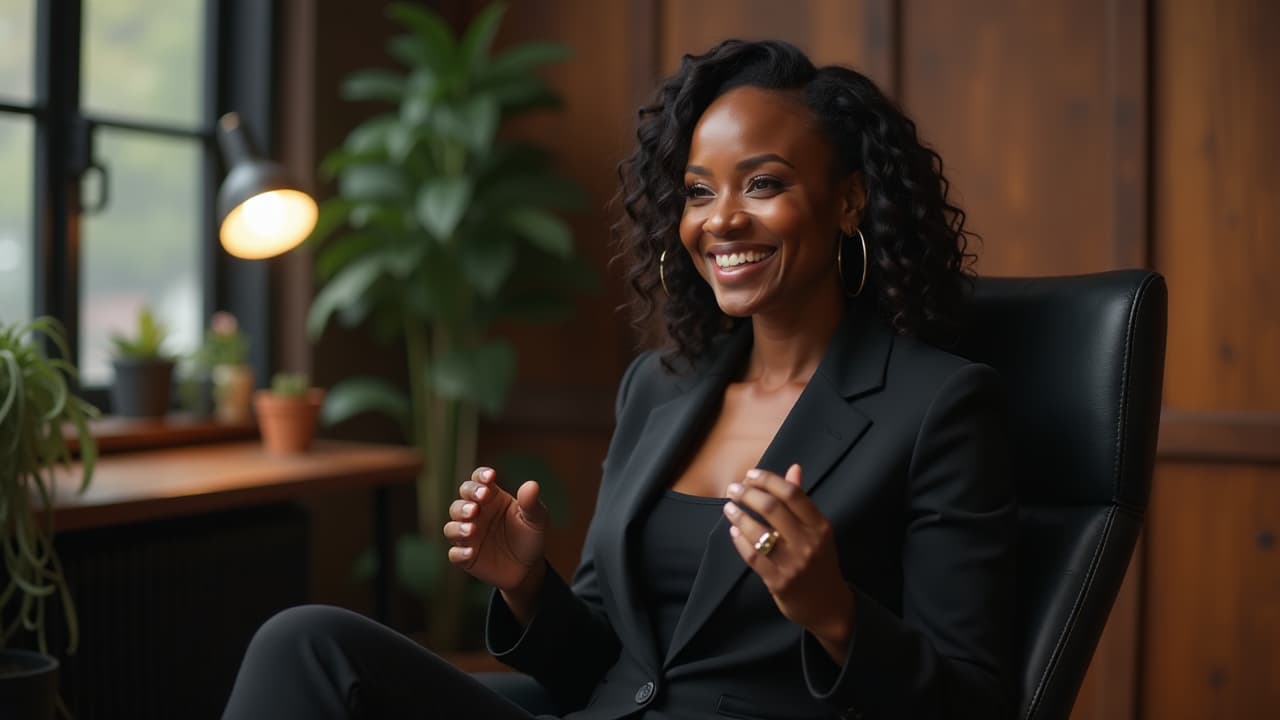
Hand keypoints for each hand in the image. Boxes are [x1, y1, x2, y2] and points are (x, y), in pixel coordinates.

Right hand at [443, 467, 547, 594]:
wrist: (529, 567)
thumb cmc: (529, 535)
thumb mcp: (535, 518)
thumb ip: (531, 503)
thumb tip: (531, 485)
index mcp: (491, 497)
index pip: (478, 480)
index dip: (480, 476)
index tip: (490, 477)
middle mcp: (475, 514)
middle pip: (459, 503)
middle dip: (465, 504)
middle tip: (476, 507)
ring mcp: (468, 536)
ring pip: (451, 528)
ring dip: (458, 527)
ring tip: (472, 529)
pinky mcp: (466, 557)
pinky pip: (455, 554)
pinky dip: (460, 553)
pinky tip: (471, 552)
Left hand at [723, 464, 854, 659]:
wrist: (829, 606)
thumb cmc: (820, 562)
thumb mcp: (818, 531)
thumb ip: (802, 501)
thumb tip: (793, 468)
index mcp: (820, 526)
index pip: (792, 494)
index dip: (768, 480)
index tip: (750, 474)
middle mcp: (808, 543)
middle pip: (773, 508)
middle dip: (748, 494)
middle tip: (733, 489)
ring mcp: (793, 564)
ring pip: (759, 532)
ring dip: (739, 515)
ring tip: (728, 507)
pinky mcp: (778, 582)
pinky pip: (752, 556)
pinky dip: (739, 540)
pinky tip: (734, 530)